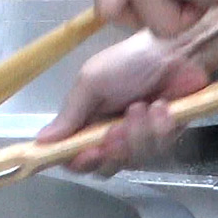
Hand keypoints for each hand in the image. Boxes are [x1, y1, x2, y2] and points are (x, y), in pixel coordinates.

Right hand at [36, 31, 211, 174]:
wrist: (177, 51)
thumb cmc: (129, 61)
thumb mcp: (91, 81)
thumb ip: (69, 114)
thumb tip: (40, 141)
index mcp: (87, 122)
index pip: (74, 156)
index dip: (79, 162)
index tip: (88, 153)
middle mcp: (110, 135)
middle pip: (106, 167)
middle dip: (114, 150)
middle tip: (118, 129)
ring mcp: (140, 139)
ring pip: (135, 160)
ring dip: (139, 134)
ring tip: (144, 106)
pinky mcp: (166, 138)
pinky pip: (161, 150)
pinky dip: (161, 128)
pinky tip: (163, 107)